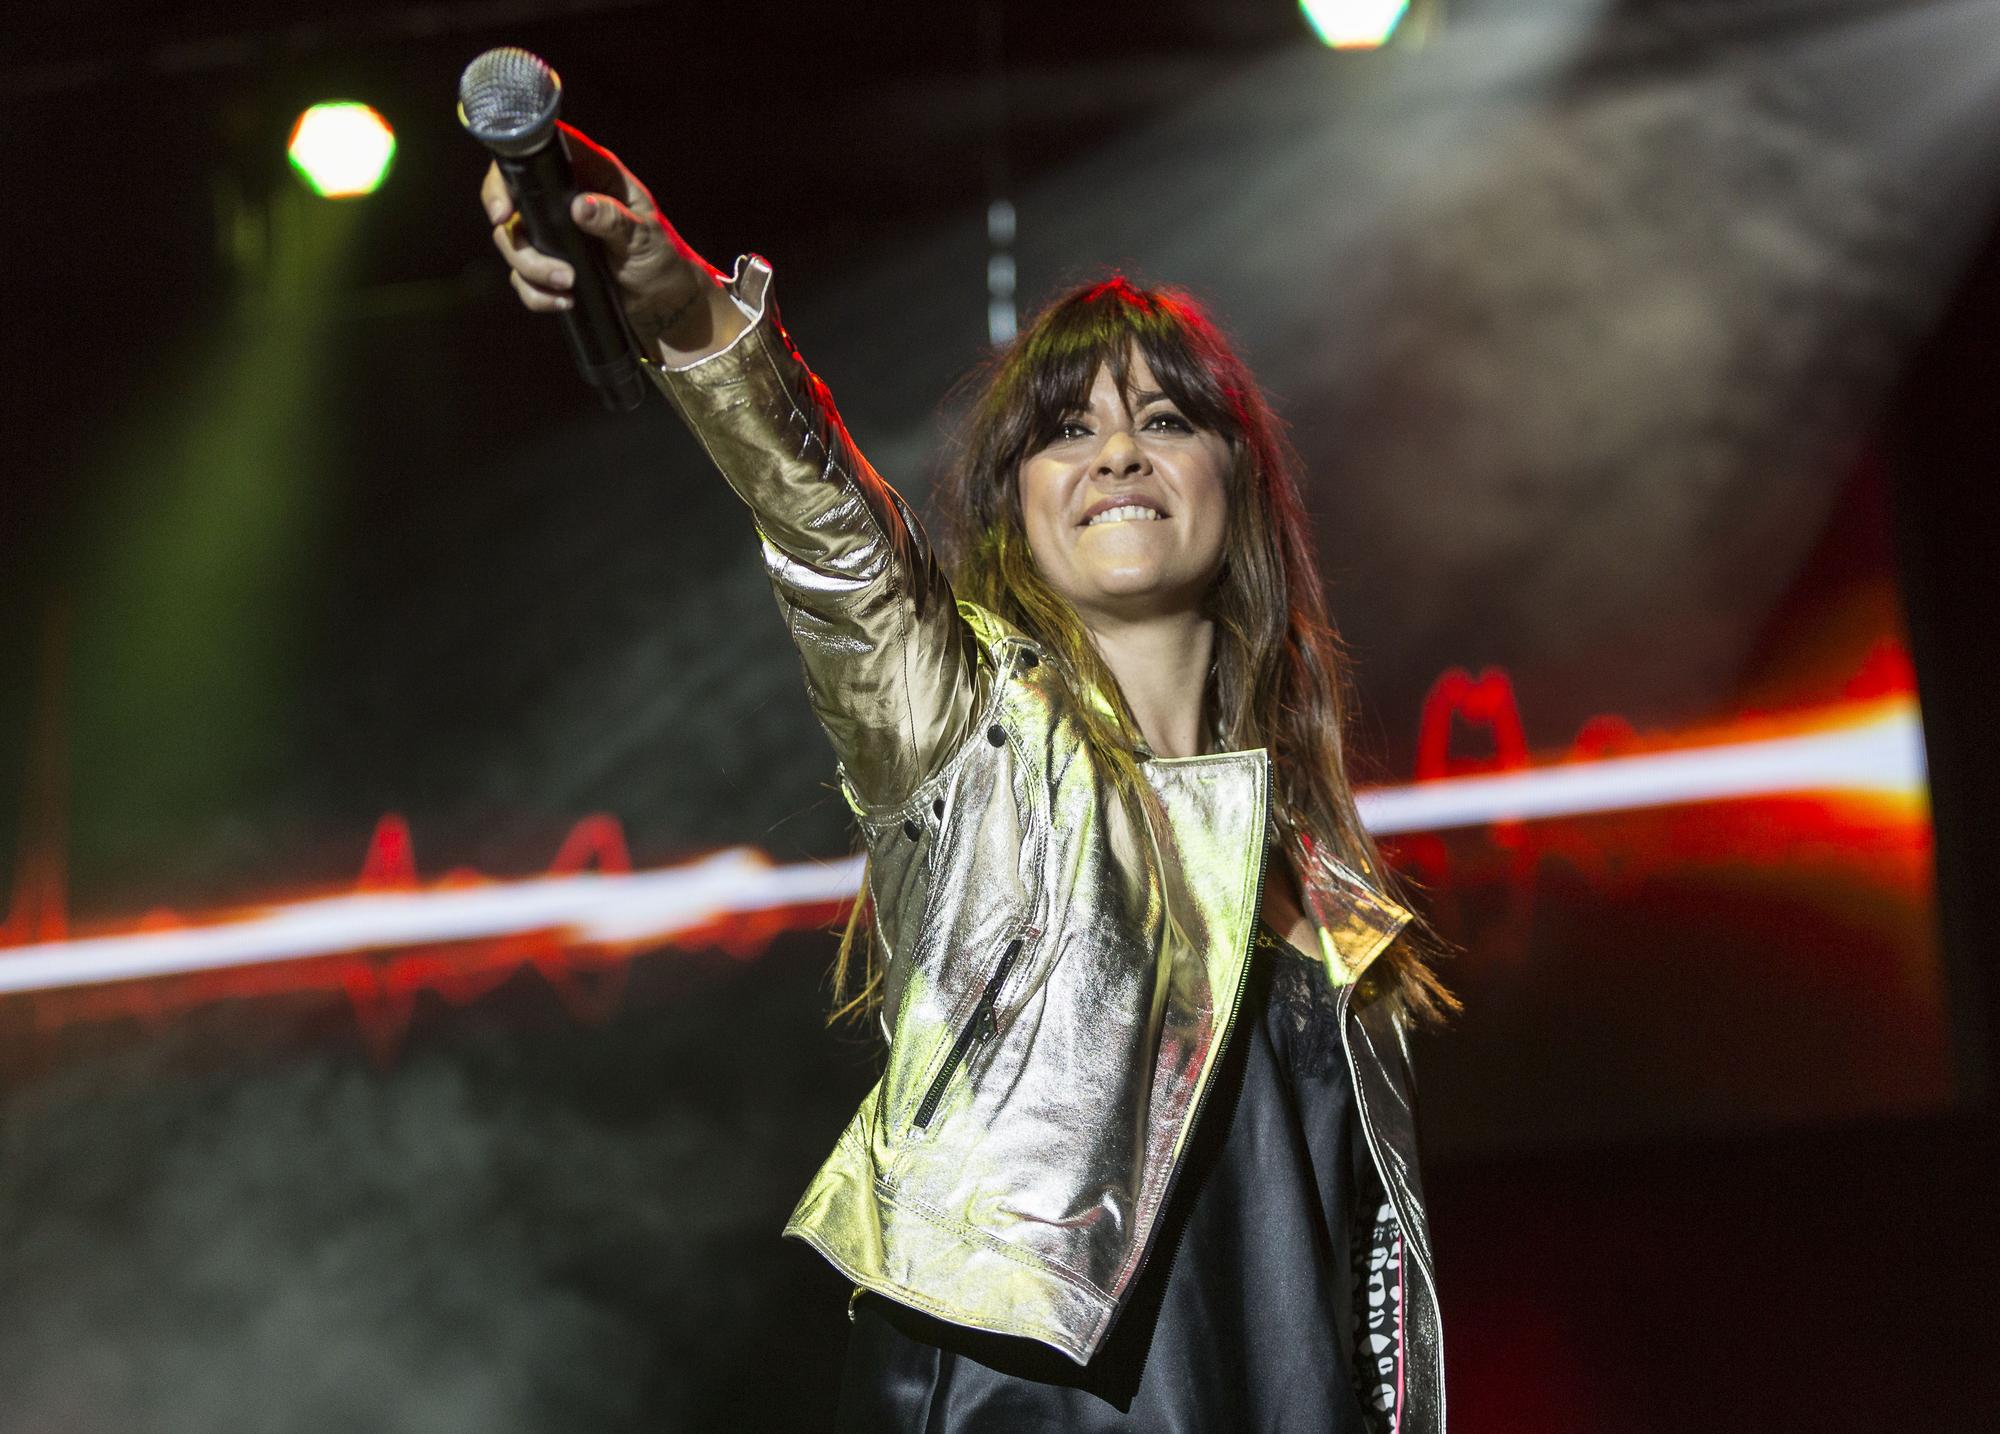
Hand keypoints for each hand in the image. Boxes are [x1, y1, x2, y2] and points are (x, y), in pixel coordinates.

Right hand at [481, 123, 748, 363]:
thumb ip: (614, 220)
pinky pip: (523, 278)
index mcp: (590, 175)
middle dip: (512, 235)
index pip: (539, 155)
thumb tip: (581, 207)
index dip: (509, 174)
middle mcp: (564, 199)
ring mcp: (553, 233)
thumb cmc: (662, 260)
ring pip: (512, 243)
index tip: (504, 210)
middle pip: (511, 200)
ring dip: (531, 270)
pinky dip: (537, 294)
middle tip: (530, 258)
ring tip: (567, 285)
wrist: (665, 305)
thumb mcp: (644, 237)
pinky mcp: (550, 264)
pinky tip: (564, 301)